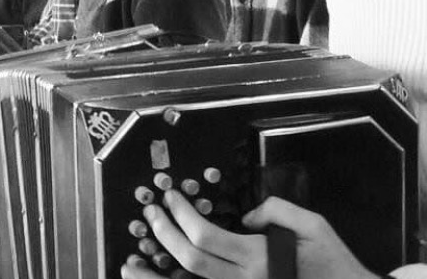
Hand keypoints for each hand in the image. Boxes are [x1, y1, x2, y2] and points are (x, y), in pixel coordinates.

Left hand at [120, 191, 378, 278]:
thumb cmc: (335, 264)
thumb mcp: (313, 225)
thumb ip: (276, 210)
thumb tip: (244, 216)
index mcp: (259, 260)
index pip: (205, 236)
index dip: (180, 215)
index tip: (170, 196)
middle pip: (190, 261)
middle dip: (163, 234)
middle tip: (149, 212)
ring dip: (156, 276)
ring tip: (131, 263)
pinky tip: (160, 278)